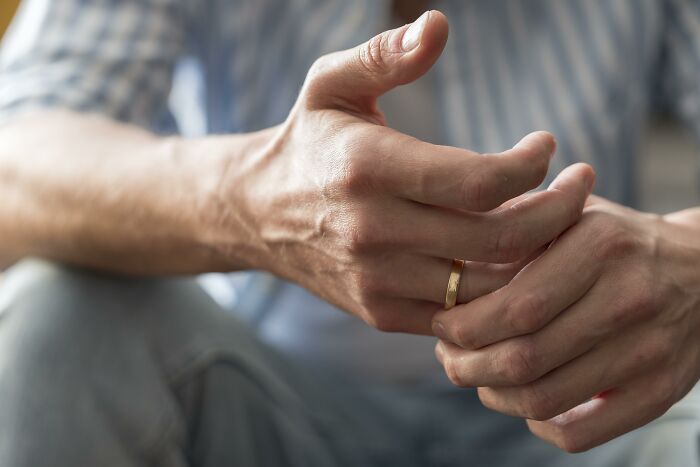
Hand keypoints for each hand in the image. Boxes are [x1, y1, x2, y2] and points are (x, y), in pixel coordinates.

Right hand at [211, 11, 593, 333]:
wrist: (257, 214)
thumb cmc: (308, 143)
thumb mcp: (330, 84)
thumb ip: (384, 54)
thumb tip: (440, 25)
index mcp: (367, 169)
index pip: (479, 181)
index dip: (531, 166)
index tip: (547, 146)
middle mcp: (372, 231)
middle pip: (496, 240)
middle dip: (557, 213)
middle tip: (581, 187)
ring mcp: (376, 279)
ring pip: (486, 286)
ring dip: (535, 257)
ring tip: (554, 222)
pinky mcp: (380, 311)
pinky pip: (459, 315)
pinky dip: (496, 292)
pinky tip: (510, 258)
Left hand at [433, 195, 699, 450]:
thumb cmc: (616, 241)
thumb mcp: (573, 214)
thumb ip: (518, 227)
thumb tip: (449, 257)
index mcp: (600, 246)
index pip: (516, 306)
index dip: (465, 326)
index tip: (440, 324)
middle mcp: (628, 299)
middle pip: (523, 358)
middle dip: (466, 364)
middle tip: (447, 355)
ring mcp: (647, 351)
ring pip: (544, 399)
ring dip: (492, 395)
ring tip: (475, 375)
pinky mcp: (659, 392)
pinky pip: (581, 433)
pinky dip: (537, 426)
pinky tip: (521, 403)